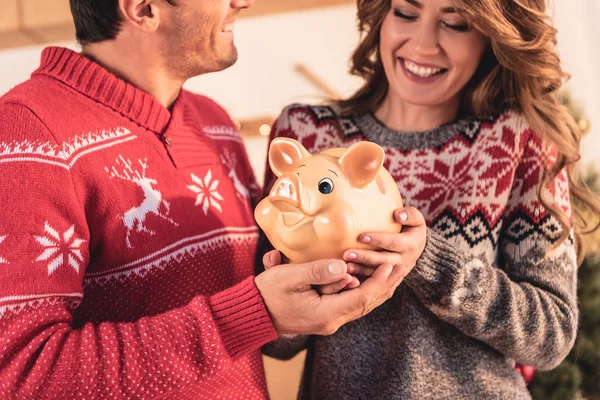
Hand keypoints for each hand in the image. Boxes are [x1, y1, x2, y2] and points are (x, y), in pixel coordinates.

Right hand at [255, 251, 408, 334]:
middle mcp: (331, 321)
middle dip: (385, 285)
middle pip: (367, 303)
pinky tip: (370, 281)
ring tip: (393, 273)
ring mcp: (328, 321)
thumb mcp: (290, 277)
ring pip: (361, 305)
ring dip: (378, 289)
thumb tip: (343, 266)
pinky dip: (364, 292)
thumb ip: (318, 271)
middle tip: (402, 267)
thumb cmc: (269, 293)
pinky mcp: (324, 317)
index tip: (391, 264)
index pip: (361, 297)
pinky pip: (351, 304)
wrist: (254, 314)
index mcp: (325, 313)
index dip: (379, 281)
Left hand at [343, 207, 426, 277]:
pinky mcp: (388, 278)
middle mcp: (404, 260)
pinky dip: (361, 277)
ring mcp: (395, 271)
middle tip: (347, 253)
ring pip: (377, 272)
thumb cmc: (411, 227)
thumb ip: (410, 215)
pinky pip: (374, 279)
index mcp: (411, 245)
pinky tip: (348, 273)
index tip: (361, 237)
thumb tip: (398, 215)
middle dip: (365, 257)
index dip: (378, 240)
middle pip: (383, 260)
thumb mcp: (417, 219)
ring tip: (346, 265)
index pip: (394, 242)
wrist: (416, 248)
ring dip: (361, 269)